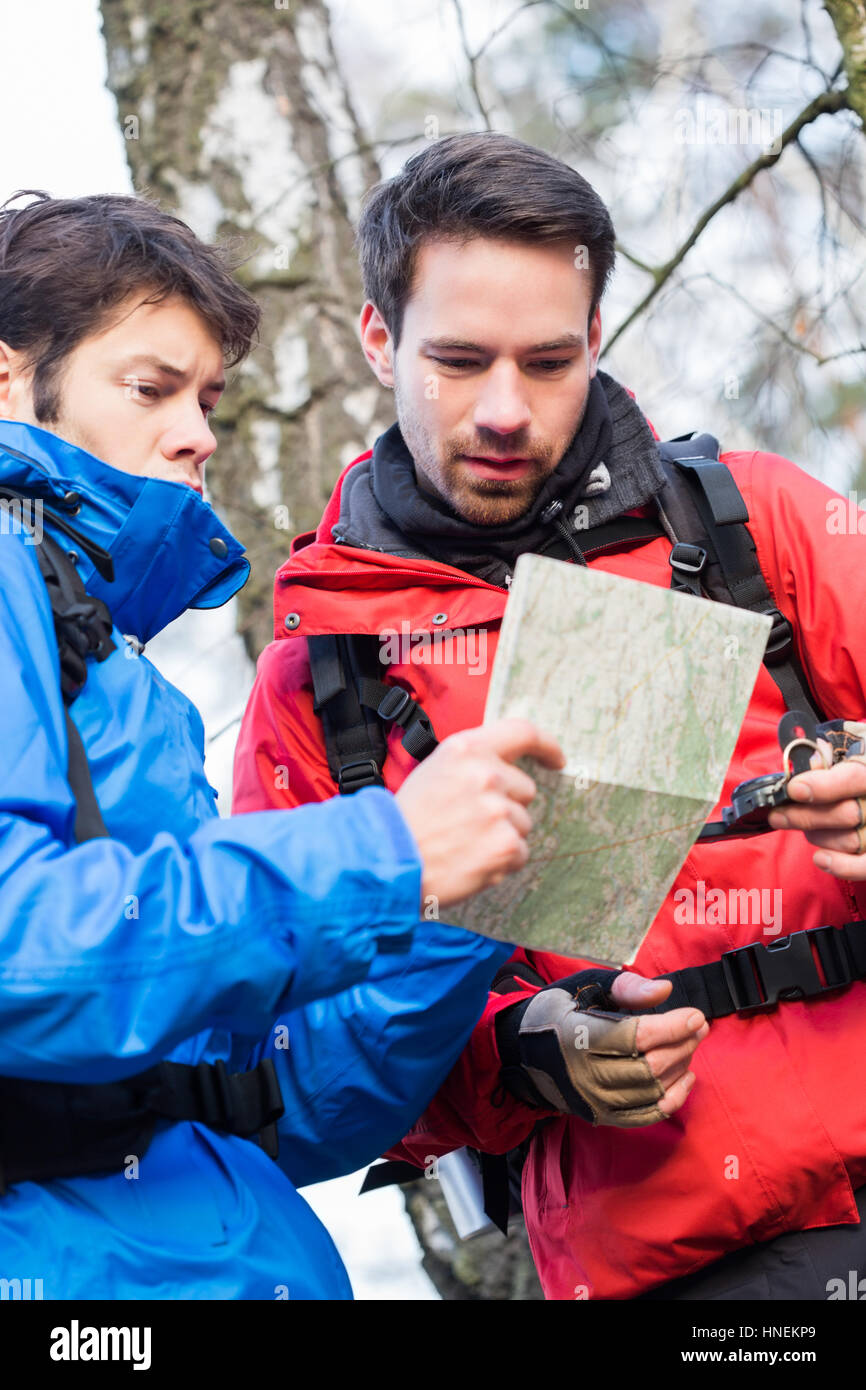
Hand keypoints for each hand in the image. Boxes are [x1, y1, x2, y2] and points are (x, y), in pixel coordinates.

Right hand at [395, 717, 564, 909]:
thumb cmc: (407, 819)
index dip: (547, 745)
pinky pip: (520, 853)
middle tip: (468, 821)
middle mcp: (486, 775)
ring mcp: (498, 811)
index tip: (557, 760)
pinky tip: (470, 861)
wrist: (385, 861)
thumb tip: (506, 769)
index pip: (523, 732)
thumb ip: (470, 764)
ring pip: (522, 823)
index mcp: (466, 749)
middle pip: (525, 789)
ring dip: (501, 835)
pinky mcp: (505, 845)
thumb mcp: (433, 770)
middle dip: (506, 806)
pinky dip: (500, 862)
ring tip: (464, 843)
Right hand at [499, 969, 707, 1125]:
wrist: (521, 1052)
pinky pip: (646, 1115)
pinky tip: (686, 1077)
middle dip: (682, 1045)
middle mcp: (584, 1073)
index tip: (695, 1014)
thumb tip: (665, 991)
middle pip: (649, 1066)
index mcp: (576, 1035)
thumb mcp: (584, 986)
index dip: (672, 1027)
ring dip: (680, 1067)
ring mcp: (593, 1099)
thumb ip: (625, 987)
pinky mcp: (601, 1115)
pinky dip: (673, 1099)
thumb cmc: (558, 1011)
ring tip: (692, 1044)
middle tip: (700, 1026)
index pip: (635, 1037)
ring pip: (652, 1090)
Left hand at [768, 742, 865, 879]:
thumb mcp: (851, 744)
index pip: (855, 778)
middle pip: (846, 814)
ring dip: (817, 836)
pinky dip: (842, 866)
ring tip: (805, 827)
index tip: (794, 789)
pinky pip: (865, 866)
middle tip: (778, 815)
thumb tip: (808, 764)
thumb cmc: (860, 759)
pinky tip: (820, 859)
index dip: (824, 785)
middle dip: (805, 816)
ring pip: (849, 841)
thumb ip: (830, 753)